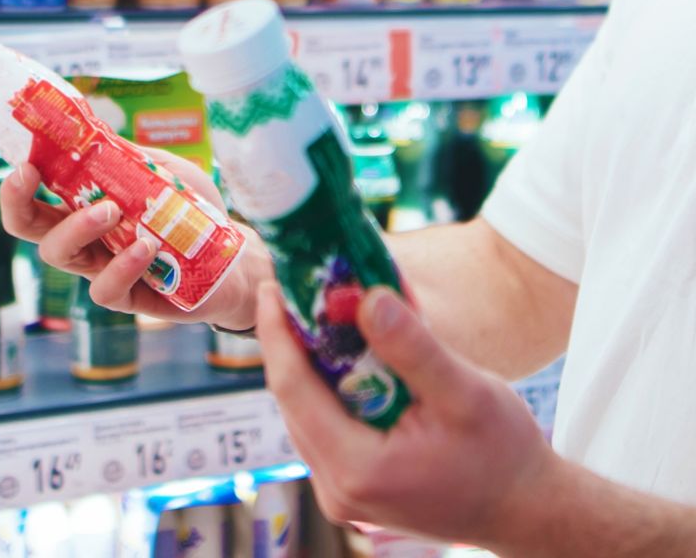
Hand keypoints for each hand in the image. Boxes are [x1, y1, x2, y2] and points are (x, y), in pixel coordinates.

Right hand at [0, 147, 273, 330]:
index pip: (36, 197)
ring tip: (112, 210)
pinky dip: (121, 266)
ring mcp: (103, 269)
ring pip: (61, 256)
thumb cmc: (194, 212)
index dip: (16, 183)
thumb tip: (98, 133)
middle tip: (32, 176)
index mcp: (85, 207)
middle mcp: (86, 240)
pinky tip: (146, 247)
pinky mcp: (129, 298)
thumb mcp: (165, 172)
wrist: (234, 256)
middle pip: (30, 229)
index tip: (24, 161)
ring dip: (77, 228)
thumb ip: (132, 158)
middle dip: (17, 204)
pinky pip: (105, 290)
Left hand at [256, 282, 557, 546]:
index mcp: (356, 469)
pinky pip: (323, 427)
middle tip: (294, 290)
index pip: (291, 388)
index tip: (271, 287)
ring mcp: (342, 492)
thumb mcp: (465, 392)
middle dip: (290, 342)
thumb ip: (412, 347)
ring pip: (304, 412)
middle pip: (291, 400)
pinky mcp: (351, 487)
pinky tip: (340, 355)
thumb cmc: (503, 454)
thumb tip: (367, 298)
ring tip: (314, 314)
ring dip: (307, 363)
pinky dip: (326, 388)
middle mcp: (337, 488)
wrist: (526, 509)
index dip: (276, 333)